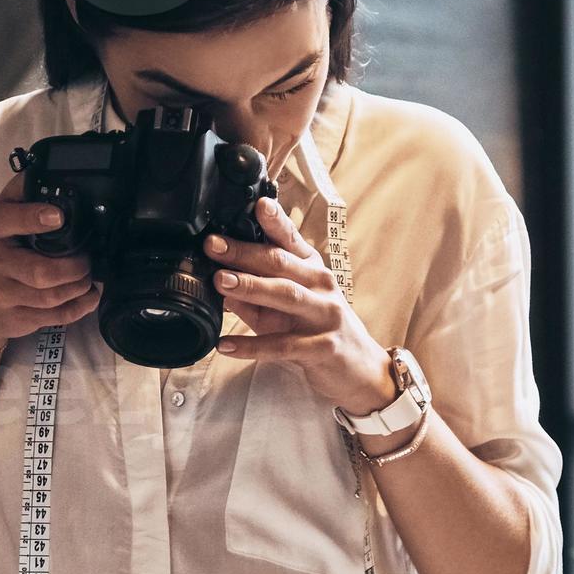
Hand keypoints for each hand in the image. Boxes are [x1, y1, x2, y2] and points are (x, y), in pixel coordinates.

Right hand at [0, 175, 99, 354]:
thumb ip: (17, 197)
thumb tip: (44, 167)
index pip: (7, 221)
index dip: (33, 218)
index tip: (58, 216)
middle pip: (41, 271)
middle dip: (74, 267)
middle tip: (87, 259)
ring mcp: (2, 296)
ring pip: (51, 296)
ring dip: (80, 287)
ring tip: (88, 277)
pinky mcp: (13, 319)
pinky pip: (54, 317)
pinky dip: (79, 307)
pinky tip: (88, 297)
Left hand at [208, 195, 398, 414]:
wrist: (360, 369)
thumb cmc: (318, 330)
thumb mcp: (287, 308)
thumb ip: (256, 295)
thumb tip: (219, 281)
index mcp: (311, 269)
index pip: (291, 239)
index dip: (274, 220)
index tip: (257, 204)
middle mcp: (321, 285)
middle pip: (280, 263)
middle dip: (244, 252)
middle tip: (213, 245)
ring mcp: (325, 315)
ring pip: (286, 295)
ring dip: (251, 287)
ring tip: (221, 282)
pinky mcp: (322, 347)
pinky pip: (283, 345)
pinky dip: (252, 346)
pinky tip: (226, 345)